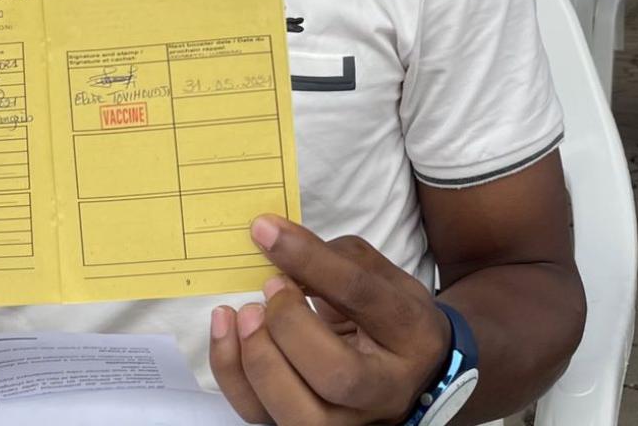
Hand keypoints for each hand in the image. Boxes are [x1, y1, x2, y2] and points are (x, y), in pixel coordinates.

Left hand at [210, 215, 450, 424]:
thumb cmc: (388, 317)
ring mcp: (345, 422)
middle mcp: (384, 390)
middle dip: (289, 324)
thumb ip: (333, 258)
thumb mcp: (379, 276)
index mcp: (410, 334)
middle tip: (271, 286)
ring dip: (258, 356)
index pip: (361, 296)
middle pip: (336, 373)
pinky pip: (259, 416)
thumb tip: (275, 243)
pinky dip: (232, 373)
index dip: (310, 260)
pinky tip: (227, 332)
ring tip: (244, 313)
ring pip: (297, 412)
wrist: (406, 372)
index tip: (267, 231)